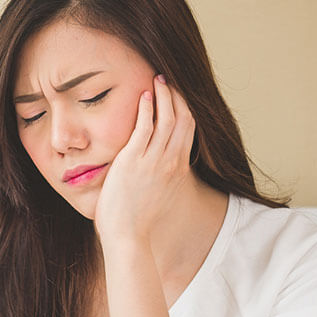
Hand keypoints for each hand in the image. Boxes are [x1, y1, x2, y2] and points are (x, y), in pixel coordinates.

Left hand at [93, 75, 195, 252]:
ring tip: (156, 80)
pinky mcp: (133, 161)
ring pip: (166, 119)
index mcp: (177, 169)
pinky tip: (142, 95)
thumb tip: (153, 170)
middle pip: (182, 119)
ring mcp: (153, 160)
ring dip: (163, 96)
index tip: (177, 94)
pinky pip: (144, 128)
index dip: (184, 108)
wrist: (128, 236)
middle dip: (176, 96)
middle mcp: (170, 162)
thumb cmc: (137, 220)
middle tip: (168, 80)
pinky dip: (146, 109)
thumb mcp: (158, 194)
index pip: (188, 129)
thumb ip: (160, 177)